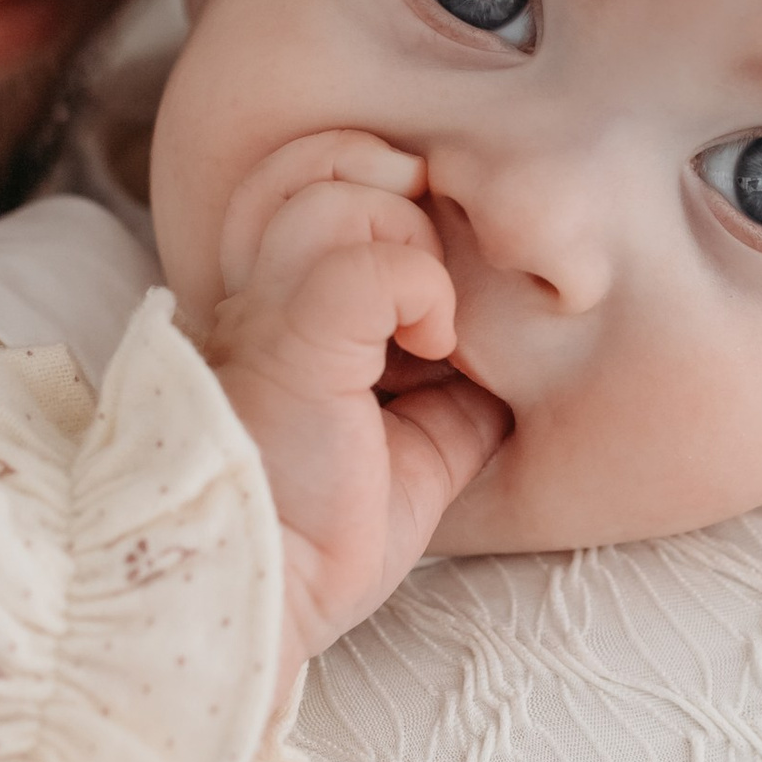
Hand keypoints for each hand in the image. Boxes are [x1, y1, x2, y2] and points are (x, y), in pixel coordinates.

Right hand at [206, 129, 508, 676]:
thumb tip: (506, 387)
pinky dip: (423, 289)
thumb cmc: (312, 550)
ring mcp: (270, 313)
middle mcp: (258, 298)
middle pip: (316, 164)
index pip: (313, 191)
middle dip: (397, 192)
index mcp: (274, 319)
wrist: (255, 598)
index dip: (386, 207)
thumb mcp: (406, 465)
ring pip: (337, 192)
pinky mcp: (295, 342)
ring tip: (432, 322)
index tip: (435, 294)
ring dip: (410, 242)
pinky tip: (433, 345)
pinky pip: (368, 260)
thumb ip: (448, 410)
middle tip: (439, 278)